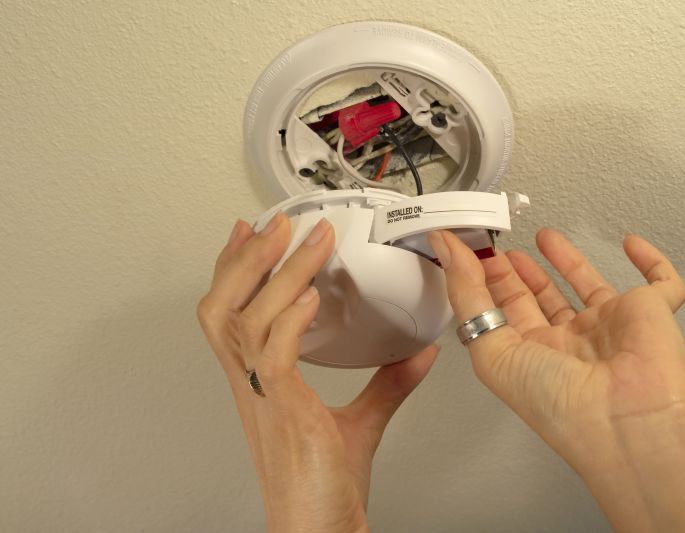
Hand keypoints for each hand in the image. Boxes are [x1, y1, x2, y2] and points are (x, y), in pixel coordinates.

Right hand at [197, 214, 437, 532]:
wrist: (316, 531)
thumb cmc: (322, 488)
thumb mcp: (358, 422)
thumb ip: (386, 384)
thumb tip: (416, 352)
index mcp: (259, 383)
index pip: (232, 313)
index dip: (234, 270)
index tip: (247, 234)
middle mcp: (251, 385)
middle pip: (222, 307)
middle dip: (244, 259)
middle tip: (270, 224)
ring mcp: (263, 398)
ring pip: (246, 321)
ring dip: (273, 274)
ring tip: (300, 241)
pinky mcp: (285, 412)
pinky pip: (275, 356)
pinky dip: (290, 320)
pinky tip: (311, 295)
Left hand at [428, 228, 684, 532]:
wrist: (628, 423)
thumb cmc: (563, 407)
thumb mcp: (492, 350)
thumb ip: (467, 295)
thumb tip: (446, 250)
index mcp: (531, 359)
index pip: (503, 314)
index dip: (485, 284)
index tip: (466, 255)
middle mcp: (569, 346)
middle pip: (540, 301)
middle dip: (517, 274)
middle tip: (498, 249)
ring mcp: (610, 328)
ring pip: (588, 287)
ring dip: (566, 261)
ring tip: (542, 237)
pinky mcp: (652, 313)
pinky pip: (661, 283)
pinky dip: (650, 262)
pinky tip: (631, 245)